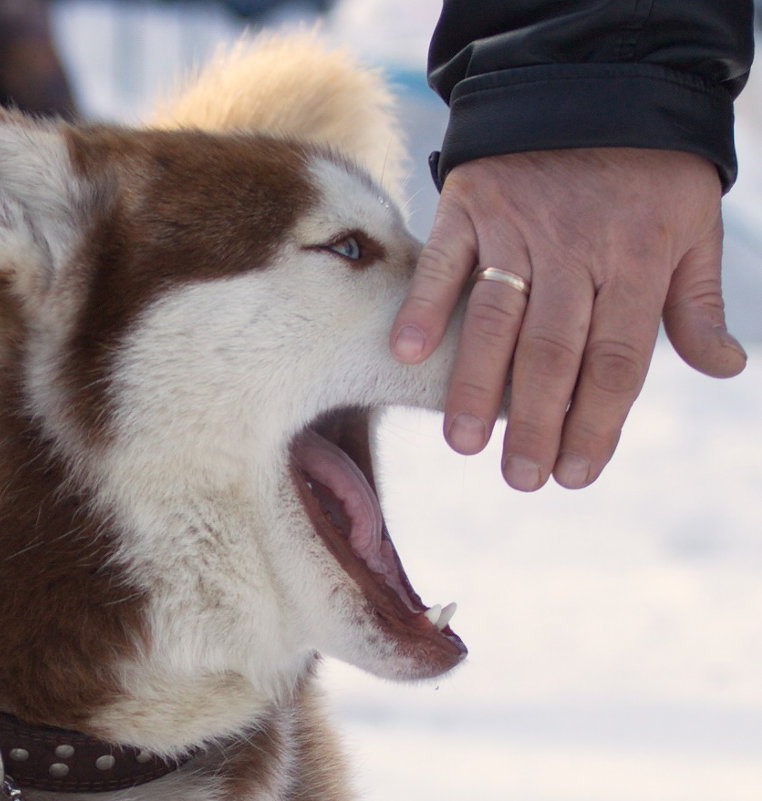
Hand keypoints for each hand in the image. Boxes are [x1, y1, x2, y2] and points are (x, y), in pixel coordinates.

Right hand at [390, 148, 746, 490]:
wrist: (596, 82)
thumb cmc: (651, 169)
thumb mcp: (693, 227)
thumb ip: (696, 301)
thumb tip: (725, 367)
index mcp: (636, 262)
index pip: (617, 360)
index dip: (597, 421)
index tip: (576, 472)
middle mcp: (576, 251)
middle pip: (554, 352)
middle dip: (537, 421)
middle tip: (522, 477)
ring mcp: (518, 227)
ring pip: (497, 317)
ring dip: (476, 383)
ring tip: (463, 443)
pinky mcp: (472, 204)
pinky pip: (445, 259)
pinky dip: (426, 304)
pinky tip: (408, 353)